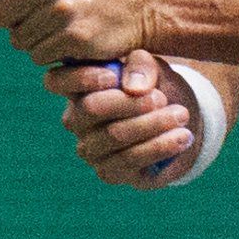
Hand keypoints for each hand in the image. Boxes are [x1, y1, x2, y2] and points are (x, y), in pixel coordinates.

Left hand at [0, 0, 161, 65]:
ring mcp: (61, 12)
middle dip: (11, 21)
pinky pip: (38, 56)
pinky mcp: (72, 39)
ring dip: (32, 39)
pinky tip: (68, 39)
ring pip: (16, 40)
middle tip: (36, 16)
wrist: (141, 4)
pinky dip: (49, 53)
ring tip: (58, 26)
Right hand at [50, 52, 198, 189]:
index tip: (112, 76)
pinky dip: (159, 147)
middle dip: (130, 102)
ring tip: (181, 115)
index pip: (56, 81)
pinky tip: (182, 137)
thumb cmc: (155, 87)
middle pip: (91, 109)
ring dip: (152, 124)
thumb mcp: (152, 67)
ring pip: (115, 135)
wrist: (178, 123)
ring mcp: (90, 149)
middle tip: (161, 98)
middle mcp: (76, 120)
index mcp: (78, 87)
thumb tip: (134, 88)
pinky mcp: (109, 173)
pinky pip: (130, 160)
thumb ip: (142, 65)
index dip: (80, 78)